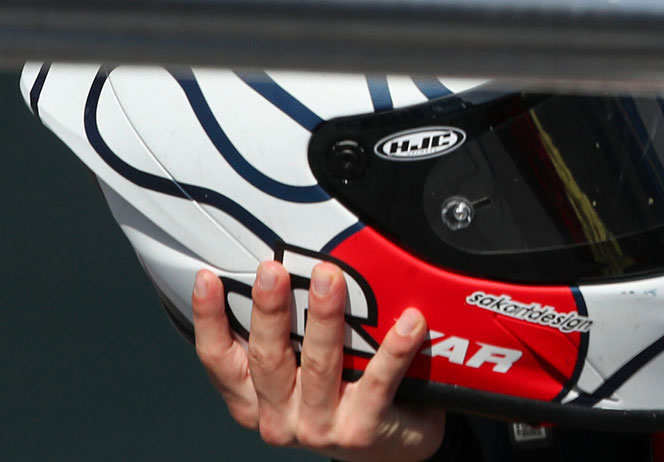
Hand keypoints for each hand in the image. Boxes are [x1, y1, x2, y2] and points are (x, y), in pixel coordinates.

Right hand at [193, 261, 445, 460]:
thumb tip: (286, 267)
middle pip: (268, 358)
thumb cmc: (342, 396)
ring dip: (323, 319)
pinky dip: (393, 350)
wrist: (391, 446)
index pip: (219, 359)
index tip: (207, 279)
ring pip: (319, 366)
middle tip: (273, 270)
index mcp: (253, 399)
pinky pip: (377, 383)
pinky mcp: (361, 431)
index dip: (209, 321)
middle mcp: (279, 417)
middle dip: (270, 311)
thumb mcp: (300, 372)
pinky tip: (409, 322)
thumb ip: (287, 336)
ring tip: (330, 279)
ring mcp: (319, 428)